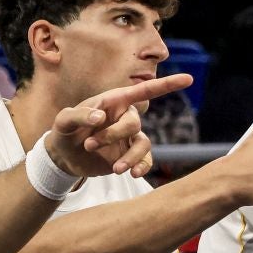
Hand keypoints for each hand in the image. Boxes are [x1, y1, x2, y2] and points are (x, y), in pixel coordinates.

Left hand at [45, 74, 194, 177]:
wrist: (63, 158)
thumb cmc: (64, 132)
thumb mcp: (63, 121)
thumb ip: (79, 115)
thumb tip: (100, 116)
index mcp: (115, 101)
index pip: (144, 90)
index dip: (167, 84)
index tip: (189, 79)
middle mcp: (126, 117)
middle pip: (133, 124)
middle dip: (113, 136)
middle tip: (89, 145)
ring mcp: (129, 137)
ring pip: (142, 144)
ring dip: (130, 157)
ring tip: (114, 169)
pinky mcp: (129, 154)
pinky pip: (145, 159)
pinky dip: (141, 166)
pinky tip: (132, 174)